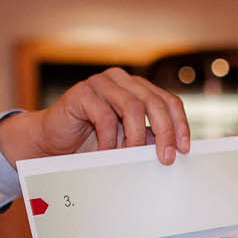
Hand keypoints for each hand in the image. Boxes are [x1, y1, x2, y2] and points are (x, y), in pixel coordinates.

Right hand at [0, 68, 190, 164]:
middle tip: (166, 157)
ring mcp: (101, 83)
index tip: (184, 149)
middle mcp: (122, 80)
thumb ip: (148, 139)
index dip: (179, 124)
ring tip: (131, 157)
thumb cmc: (91, 140)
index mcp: (137, 87)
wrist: (53, 141)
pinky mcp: (82, 92)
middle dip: (164, 132)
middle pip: (154, 102)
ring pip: (133, 107)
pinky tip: (107, 153)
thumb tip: (176, 151)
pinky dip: (110, 140)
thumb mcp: (127, 140)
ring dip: (135, 137)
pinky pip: (105, 117)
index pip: (169, 101)